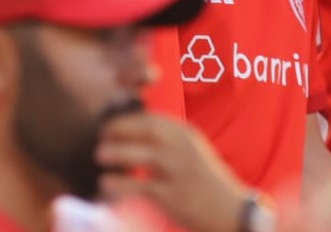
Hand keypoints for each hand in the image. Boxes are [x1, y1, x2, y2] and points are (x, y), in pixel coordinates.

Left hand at [96, 112, 250, 231]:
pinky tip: (106, 184)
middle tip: (101, 134)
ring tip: (99, 155)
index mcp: (187, 134)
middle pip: (147, 130)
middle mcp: (183, 148)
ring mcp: (179, 171)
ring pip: (144, 156)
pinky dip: (120, 184)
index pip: (153, 119)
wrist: (231, 211)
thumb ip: (169, 140)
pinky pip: (141, 187)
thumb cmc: (206, 181)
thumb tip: (135, 133)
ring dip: (118, 153)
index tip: (110, 124)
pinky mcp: (173, 196)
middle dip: (120, 129)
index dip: (128, 119)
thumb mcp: (192, 151)